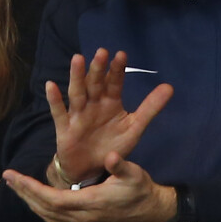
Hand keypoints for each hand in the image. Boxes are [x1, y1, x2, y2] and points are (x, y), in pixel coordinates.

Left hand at [4, 151, 175, 221]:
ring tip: (16, 186)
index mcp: (91, 202)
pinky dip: (40, 207)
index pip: (53, 199)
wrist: (151, 213)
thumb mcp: (135, 175)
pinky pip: (54, 218)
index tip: (15, 177)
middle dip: (24, 193)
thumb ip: (122, 166)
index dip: (32, 189)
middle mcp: (81, 216)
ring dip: (29, 200)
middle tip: (7, 178)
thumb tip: (111, 156)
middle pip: (45, 208)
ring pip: (47, 215)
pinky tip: (34, 198)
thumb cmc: (142, 191)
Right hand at [48, 49, 172, 183]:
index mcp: (110, 102)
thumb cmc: (112, 144)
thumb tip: (170, 87)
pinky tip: (51, 85)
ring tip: (78, 59)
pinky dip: (54, 99)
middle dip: (98, 68)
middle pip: (95, 83)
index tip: (122, 54)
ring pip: (77, 92)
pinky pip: (59, 112)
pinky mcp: (65, 127)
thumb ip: (150, 108)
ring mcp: (78, 114)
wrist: (91, 169)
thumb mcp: (134, 127)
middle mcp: (93, 103)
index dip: (117, 70)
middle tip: (102, 52)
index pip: (114, 83)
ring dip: (76, 76)